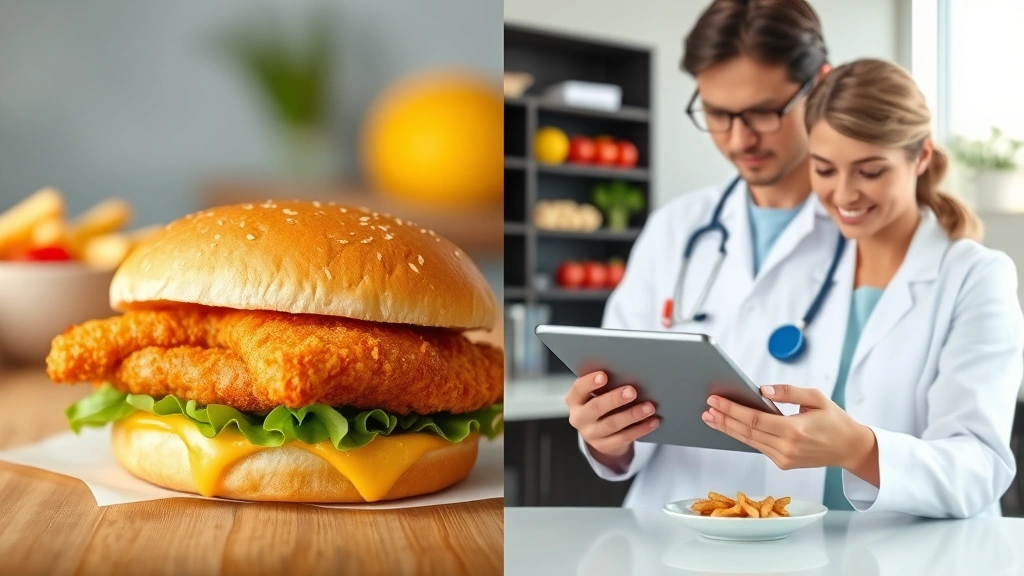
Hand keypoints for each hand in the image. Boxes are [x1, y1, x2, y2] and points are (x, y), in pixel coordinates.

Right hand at [565, 371, 659, 462]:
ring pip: (612, 424)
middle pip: (595, 408)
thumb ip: (605, 386)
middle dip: (614, 399)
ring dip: (632, 415)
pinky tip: (653, 421)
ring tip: (649, 407)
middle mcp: (579, 418)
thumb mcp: (596, 394)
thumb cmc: (601, 404)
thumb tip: (628, 373)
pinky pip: (624, 437)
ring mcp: (591, 434)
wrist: (599, 433)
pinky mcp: (604, 446)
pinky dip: (640, 429)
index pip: (578, 389)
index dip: (590, 382)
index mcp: (574, 400)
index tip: (604, 375)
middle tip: (632, 391)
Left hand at [701, 385, 877, 477]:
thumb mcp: (816, 397)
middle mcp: (786, 448)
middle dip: (724, 419)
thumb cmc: (835, 420)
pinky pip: (758, 447)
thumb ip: (788, 392)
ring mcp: (784, 459)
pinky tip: (730, 427)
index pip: (753, 419)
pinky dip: (742, 436)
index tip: (715, 400)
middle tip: (707, 407)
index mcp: (794, 431)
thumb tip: (761, 390)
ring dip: (728, 429)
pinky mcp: (783, 464)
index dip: (731, 410)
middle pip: (746, 432)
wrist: (849, 448)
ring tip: (711, 417)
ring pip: (749, 441)